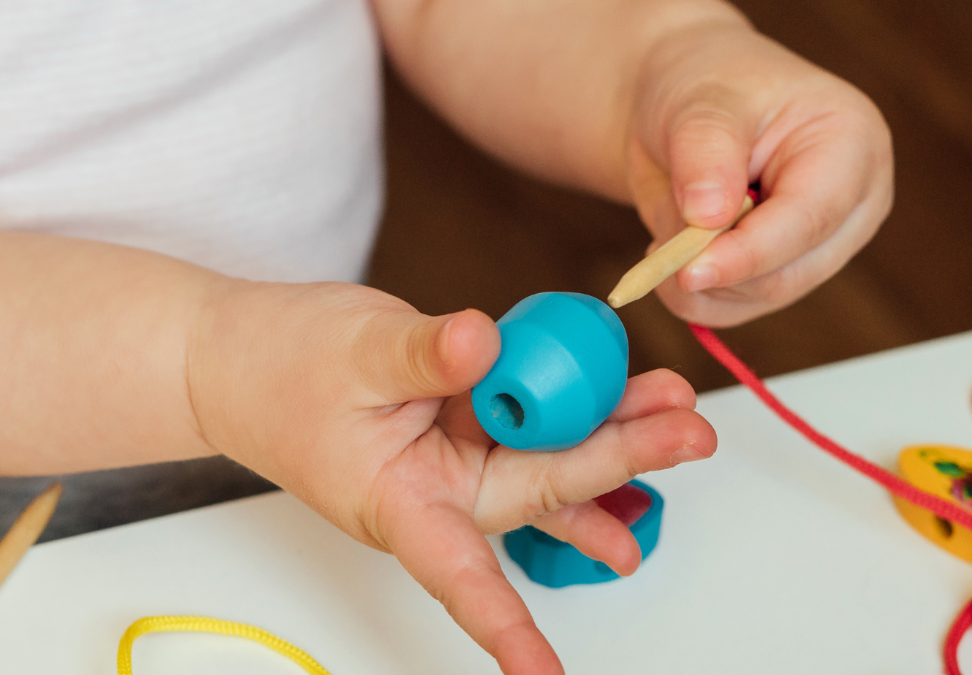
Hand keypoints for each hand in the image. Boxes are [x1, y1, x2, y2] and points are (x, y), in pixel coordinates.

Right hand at [187, 281, 716, 674]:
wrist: (244, 358)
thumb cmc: (277, 370)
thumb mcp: (351, 355)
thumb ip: (422, 357)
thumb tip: (483, 342)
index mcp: (399, 503)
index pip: (459, 576)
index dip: (505, 627)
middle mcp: (439, 491)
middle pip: (540, 492)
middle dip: (615, 465)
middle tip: (687, 435)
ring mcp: (457, 456)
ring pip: (547, 455)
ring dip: (613, 436)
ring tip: (679, 417)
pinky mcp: (466, 420)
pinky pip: (533, 423)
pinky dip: (578, 415)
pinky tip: (633, 417)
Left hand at [626, 16, 893, 325]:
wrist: (682, 109)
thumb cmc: (704, 89)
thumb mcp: (698, 105)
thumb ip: (704, 156)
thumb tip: (708, 217)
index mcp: (851, 144)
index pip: (809, 218)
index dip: (748, 253)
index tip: (690, 271)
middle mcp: (850, 205)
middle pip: (788, 274)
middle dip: (715, 271)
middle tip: (656, 253)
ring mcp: (821, 247)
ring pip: (758, 299)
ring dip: (697, 286)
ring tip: (663, 235)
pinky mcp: (784, 274)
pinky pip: (736, 309)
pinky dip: (693, 296)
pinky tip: (671, 254)